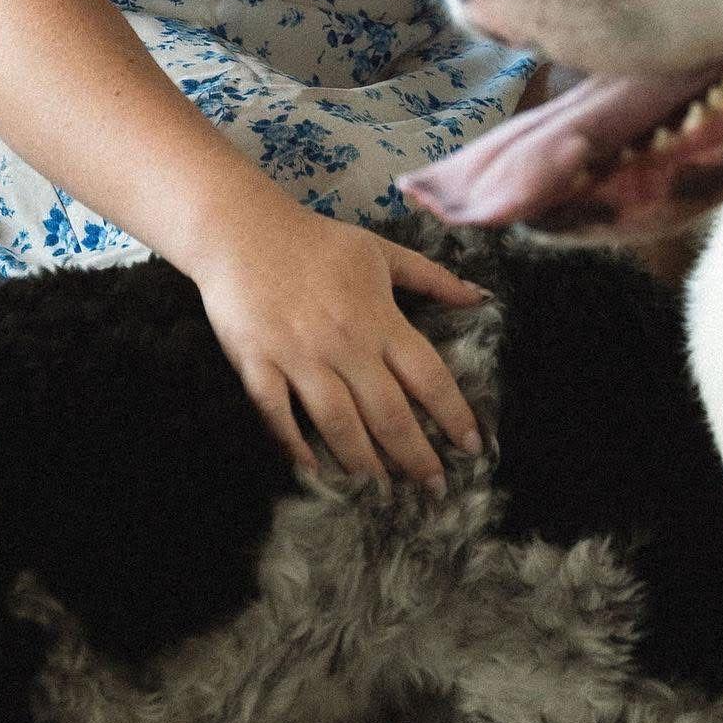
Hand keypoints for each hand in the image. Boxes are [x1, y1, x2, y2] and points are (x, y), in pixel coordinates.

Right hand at [191, 204, 488, 490]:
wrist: (242, 228)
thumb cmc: (317, 241)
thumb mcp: (381, 251)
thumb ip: (431, 277)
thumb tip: (479, 296)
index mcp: (378, 316)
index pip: (427, 375)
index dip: (453, 415)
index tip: (470, 447)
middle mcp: (344, 342)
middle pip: (388, 412)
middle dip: (415, 456)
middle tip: (434, 489)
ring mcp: (298, 355)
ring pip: (338, 423)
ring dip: (364, 463)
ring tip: (383, 494)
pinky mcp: (257, 362)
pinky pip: (277, 414)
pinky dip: (294, 445)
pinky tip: (314, 472)